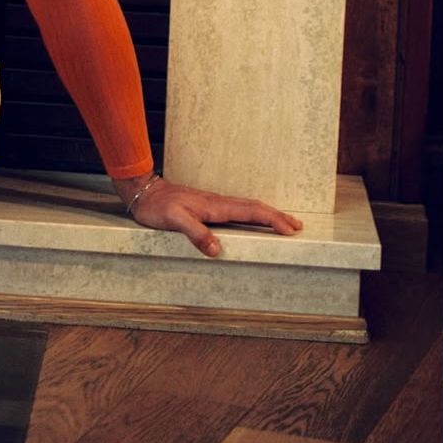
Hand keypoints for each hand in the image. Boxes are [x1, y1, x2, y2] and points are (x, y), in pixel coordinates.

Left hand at [113, 173, 302, 256]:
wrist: (145, 192)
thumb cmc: (158, 207)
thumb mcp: (174, 220)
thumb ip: (195, 233)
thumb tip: (217, 249)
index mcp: (215, 206)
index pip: (250, 212)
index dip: (272, 220)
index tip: (290, 228)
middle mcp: (218, 203)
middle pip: (254, 207)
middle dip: (277, 216)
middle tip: (297, 226)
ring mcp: (213, 203)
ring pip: (246, 207)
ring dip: (266, 214)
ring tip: (282, 223)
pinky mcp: (207, 206)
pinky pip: (236, 209)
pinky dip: (251, 214)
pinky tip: (251, 220)